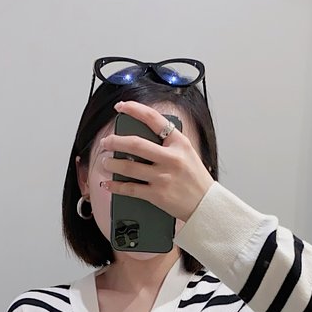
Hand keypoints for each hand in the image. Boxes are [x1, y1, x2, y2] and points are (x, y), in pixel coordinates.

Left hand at [97, 100, 214, 222]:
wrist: (206, 205)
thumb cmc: (196, 180)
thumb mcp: (188, 153)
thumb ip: (169, 144)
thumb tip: (141, 140)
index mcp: (179, 143)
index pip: (154, 119)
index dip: (134, 109)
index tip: (120, 106)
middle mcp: (171, 158)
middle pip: (135, 143)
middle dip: (115, 141)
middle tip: (106, 142)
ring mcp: (163, 177)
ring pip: (129, 167)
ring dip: (112, 163)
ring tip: (105, 161)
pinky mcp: (157, 194)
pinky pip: (130, 189)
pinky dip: (115, 186)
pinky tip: (107, 183)